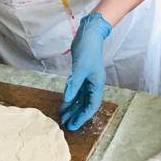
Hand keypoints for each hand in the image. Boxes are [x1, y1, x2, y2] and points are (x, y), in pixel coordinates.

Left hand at [60, 13, 111, 131]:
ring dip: (72, 108)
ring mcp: (87, 80)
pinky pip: (76, 91)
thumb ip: (74, 85)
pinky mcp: (81, 76)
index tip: (74, 125)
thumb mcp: (80, 69)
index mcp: (97, 84)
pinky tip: (63, 104)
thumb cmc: (87, 50)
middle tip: (66, 125)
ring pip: (80, 99)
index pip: (91, 105)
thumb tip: (67, 100)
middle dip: (76, 115)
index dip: (83, 116)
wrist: (88, 35)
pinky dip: (70, 98)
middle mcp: (93, 84)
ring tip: (63, 117)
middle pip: (85, 104)